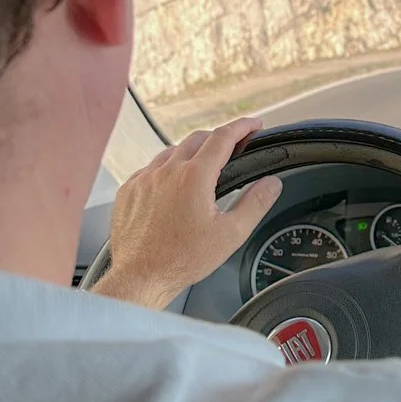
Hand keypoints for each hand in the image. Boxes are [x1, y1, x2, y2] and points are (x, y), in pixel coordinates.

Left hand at [93, 117, 281, 309]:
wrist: (140, 276)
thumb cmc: (181, 259)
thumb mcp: (230, 234)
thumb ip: (255, 203)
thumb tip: (271, 184)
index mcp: (194, 177)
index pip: (223, 137)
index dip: (242, 127)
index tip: (253, 124)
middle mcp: (167, 171)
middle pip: (197, 139)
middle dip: (218, 139)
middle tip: (232, 148)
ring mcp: (144, 179)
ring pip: (171, 152)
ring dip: (190, 154)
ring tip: (202, 169)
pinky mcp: (129, 190)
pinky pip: (150, 169)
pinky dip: (166, 171)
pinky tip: (172, 188)